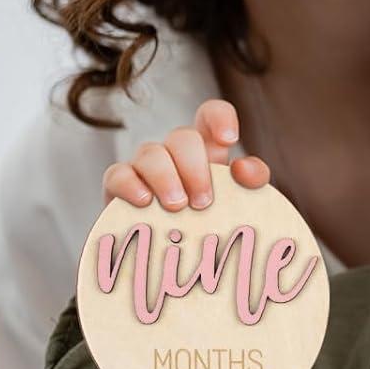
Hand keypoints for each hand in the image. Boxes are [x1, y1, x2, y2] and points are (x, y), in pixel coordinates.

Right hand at [101, 98, 269, 210]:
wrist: (173, 255)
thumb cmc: (210, 221)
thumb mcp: (239, 200)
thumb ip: (253, 180)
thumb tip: (243, 167)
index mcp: (207, 149)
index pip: (210, 113)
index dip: (219, 117)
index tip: (229, 140)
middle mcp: (174, 152)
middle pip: (182, 137)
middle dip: (194, 167)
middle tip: (203, 202)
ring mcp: (144, 167)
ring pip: (149, 153)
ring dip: (165, 178)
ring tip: (177, 207)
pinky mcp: (118, 187)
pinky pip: (116, 174)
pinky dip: (129, 185)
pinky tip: (144, 202)